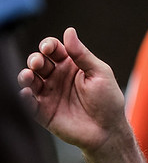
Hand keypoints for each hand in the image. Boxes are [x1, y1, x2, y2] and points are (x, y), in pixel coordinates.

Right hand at [18, 27, 125, 151]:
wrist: (106, 130)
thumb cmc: (108, 100)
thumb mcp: (100, 73)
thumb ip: (82, 54)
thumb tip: (69, 31)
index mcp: (72, 65)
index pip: (55, 49)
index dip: (48, 45)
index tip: (48, 47)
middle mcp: (58, 77)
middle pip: (39, 62)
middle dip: (35, 59)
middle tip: (38, 62)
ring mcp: (49, 94)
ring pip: (30, 80)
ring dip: (26, 76)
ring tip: (28, 76)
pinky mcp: (42, 112)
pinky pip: (28, 102)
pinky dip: (24, 96)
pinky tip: (26, 93)